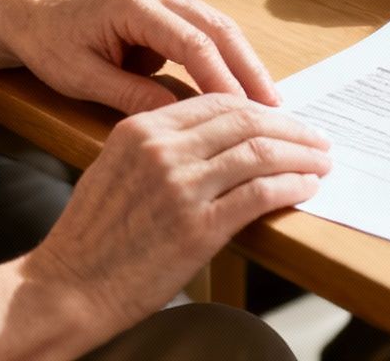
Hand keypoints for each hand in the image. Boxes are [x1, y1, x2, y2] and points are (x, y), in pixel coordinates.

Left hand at [0, 0, 279, 113]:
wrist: (32, 14)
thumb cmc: (51, 45)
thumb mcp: (82, 79)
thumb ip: (131, 96)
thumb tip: (179, 120)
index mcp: (131, 2)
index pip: (191, 42)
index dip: (222, 78)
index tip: (247, 112)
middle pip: (217, 28)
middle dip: (248, 70)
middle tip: (275, 110)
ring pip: (219, 27)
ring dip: (245, 64)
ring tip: (269, 103)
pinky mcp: (169, 2)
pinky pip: (207, 30)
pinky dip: (227, 58)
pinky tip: (244, 89)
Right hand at [30, 94, 330, 334]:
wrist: (69, 287)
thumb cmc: (92, 236)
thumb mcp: (115, 169)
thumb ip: (159, 147)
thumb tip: (216, 143)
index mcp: (141, 130)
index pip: (217, 102)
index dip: (260, 110)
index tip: (284, 120)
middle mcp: (163, 151)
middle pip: (246, 121)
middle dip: (290, 129)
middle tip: (316, 139)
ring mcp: (182, 188)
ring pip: (260, 153)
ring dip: (300, 156)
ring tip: (320, 163)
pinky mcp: (198, 228)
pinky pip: (259, 194)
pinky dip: (290, 187)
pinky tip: (304, 189)